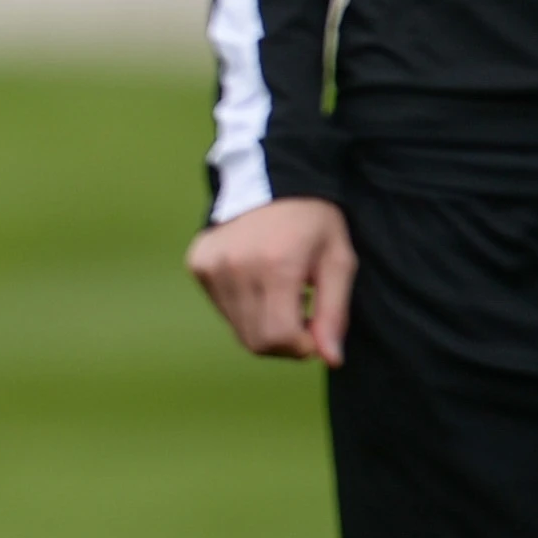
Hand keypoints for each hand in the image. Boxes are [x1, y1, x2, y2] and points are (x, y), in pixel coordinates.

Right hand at [186, 193, 356, 365]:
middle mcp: (236, 267)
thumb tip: (331, 359)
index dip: (300, 346)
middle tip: (300, 315)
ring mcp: (212, 265)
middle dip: (283, 341)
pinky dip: (242, 306)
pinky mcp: (198, 263)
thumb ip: (334, 313)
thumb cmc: (313, 221)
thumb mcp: (339, 261)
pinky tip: (256, 281)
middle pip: (255, 340)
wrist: (271, 178)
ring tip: (279, 294)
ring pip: (237, 327)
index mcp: (276, 266)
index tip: (314, 330)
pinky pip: (221, 307)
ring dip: (263, 324)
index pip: (278, 337)